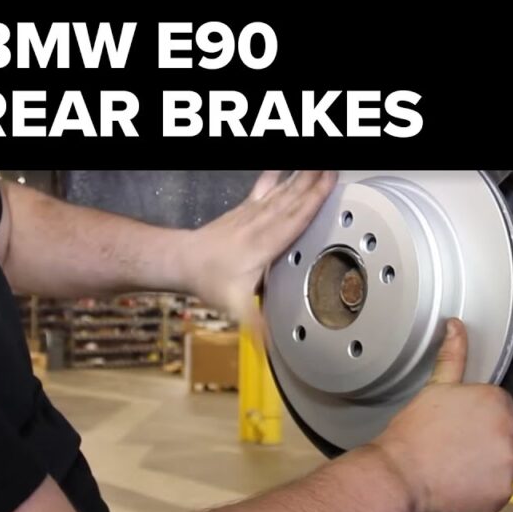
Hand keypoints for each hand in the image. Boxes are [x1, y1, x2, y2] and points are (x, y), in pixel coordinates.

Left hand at [180, 170, 336, 328]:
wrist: (182, 261)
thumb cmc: (209, 280)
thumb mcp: (233, 306)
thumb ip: (255, 324)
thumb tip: (270, 347)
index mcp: (264, 245)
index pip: (294, 219)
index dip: (313, 200)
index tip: (329, 183)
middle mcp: (259, 225)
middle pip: (291, 199)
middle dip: (312, 181)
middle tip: (330, 165)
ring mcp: (251, 215)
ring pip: (281, 192)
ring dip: (300, 177)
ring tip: (316, 164)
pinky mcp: (244, 211)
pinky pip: (264, 191)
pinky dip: (275, 177)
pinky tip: (282, 167)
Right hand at [368, 318, 512, 511]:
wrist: (400, 474)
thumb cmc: (413, 432)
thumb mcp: (435, 388)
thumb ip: (453, 355)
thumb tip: (456, 325)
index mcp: (497, 401)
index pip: (498, 406)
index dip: (476, 415)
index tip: (457, 425)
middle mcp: (510, 432)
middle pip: (503, 434)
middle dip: (483, 438)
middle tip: (453, 445)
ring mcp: (508, 466)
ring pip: (502, 462)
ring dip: (485, 464)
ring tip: (454, 465)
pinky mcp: (502, 493)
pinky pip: (498, 489)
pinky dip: (483, 489)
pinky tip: (459, 482)